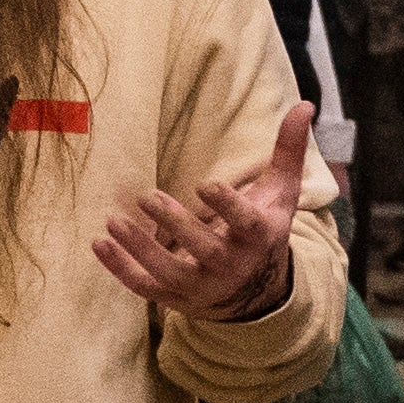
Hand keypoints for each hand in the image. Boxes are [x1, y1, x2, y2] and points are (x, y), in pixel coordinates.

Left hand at [96, 102, 313, 321]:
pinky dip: (119, 269)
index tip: (204, 185)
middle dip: (176, 224)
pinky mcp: (175, 297)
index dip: (226, 207)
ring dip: (140, 248)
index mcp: (258, 237)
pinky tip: (99, 243)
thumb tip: (304, 105)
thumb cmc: (264, 230)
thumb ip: (288, 150)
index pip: (245, 224)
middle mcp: (231, 265)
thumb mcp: (280, 194)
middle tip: (147, 197)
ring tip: (113, 222)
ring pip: (169, 271)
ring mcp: (201, 285)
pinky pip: (144, 288)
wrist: (255, 293)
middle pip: (204, 248)